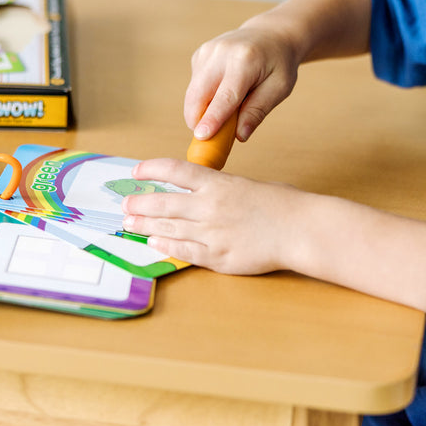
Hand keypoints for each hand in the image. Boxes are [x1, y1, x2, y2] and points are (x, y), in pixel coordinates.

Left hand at [122, 158, 304, 274]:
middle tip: (126, 205)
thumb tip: (202, 194)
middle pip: (163, 202)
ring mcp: (211, 233)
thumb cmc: (283, 204)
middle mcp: (209, 206)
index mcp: (219, 183)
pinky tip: (154, 242)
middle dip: (140, 203)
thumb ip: (222, 189)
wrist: (300, 229)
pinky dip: (166, 246)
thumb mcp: (248, 185)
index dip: (151, 169)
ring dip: (145, 225)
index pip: (175, 170)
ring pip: (168, 228)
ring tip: (130, 224)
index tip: (136, 171)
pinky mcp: (218, 257)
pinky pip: (184, 251)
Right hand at [184, 22, 299, 142]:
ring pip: (193, 93)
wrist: (271, 34)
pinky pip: (195, 86)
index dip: (212, 118)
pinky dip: (204, 98)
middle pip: (199, 94)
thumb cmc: (278, 63)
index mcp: (245, 60)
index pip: (226, 95)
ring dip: (202, 111)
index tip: (201, 136)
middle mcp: (221, 52)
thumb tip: (240, 135)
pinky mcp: (199, 55)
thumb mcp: (280, 87)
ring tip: (226, 113)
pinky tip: (223, 92)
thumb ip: (258, 110)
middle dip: (197, 120)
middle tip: (209, 140)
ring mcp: (207, 51)